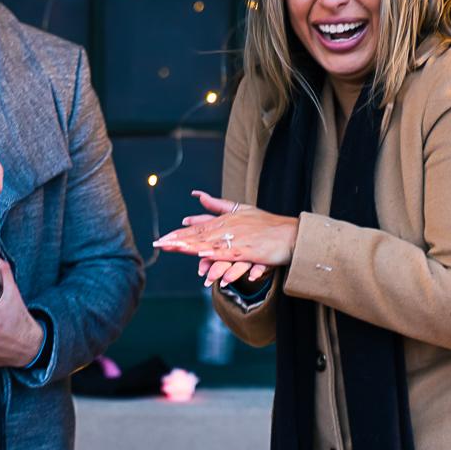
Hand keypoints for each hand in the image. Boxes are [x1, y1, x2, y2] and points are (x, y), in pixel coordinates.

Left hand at [154, 190, 296, 277]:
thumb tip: (196, 194)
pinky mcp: (249, 249)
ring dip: (192, 247)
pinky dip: (216, 253)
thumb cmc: (266, 223)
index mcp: (225, 220)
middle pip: (199, 235)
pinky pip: (229, 252)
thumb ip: (217, 204)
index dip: (178, 234)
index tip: (162, 239)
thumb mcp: (240, 209)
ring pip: (211, 243)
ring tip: (175, 249)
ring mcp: (238, 238)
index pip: (197, 228)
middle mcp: (228, 228)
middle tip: (160, 244)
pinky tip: (203, 255)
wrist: (290, 233)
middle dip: (178, 240)